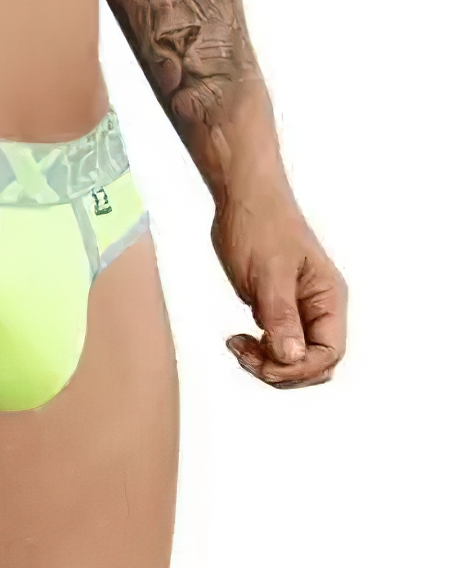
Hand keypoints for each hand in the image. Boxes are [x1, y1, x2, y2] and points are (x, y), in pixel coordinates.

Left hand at [212, 184, 346, 388]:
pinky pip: (276, 345)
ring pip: (293, 358)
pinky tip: (237, 340)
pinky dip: (258, 351)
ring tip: (237, 346)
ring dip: (266, 363)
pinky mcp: (277, 308)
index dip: (299, 369)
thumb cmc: (260, 225)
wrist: (242, 197)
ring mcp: (298, 309)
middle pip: (313, 363)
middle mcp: (319, 307)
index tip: (264, 364)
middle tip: (245, 354)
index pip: (329, 353)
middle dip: (281, 370)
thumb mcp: (268, 272)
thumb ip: (281, 316)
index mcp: (328, 297)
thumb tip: (293, 358)